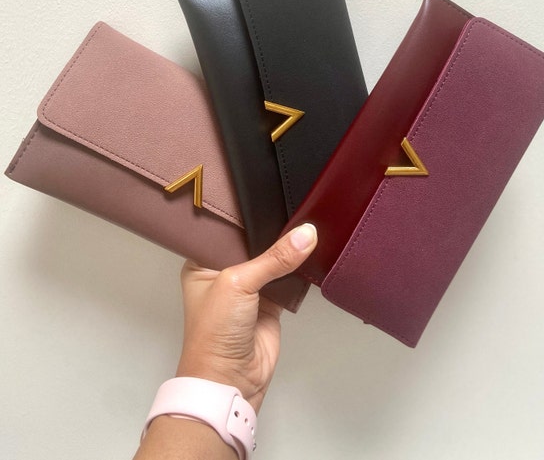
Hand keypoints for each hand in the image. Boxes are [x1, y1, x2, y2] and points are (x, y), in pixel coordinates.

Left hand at [176, 223, 316, 411]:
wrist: (231, 379)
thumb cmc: (214, 332)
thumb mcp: (239, 283)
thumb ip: (274, 258)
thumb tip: (306, 235)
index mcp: (202, 263)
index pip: (227, 230)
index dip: (247, 216)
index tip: (269, 195)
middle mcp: (224, 272)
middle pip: (254, 244)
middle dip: (271, 232)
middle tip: (293, 206)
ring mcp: (249, 288)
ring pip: (272, 260)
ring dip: (287, 250)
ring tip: (305, 223)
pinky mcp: (270, 302)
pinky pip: (287, 278)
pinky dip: (298, 269)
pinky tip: (309, 249)